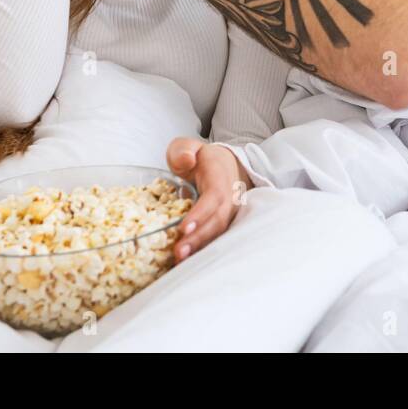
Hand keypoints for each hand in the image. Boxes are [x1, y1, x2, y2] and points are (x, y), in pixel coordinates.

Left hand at [165, 137, 252, 262]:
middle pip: (217, 221)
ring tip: (179, 260)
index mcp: (219, 178)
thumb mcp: (187, 146)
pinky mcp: (223, 224)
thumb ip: (182, 150)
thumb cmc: (202, 159)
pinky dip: (202, 250)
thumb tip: (186, 160)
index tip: (183, 227)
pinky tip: (185, 262)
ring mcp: (228, 213)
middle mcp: (229, 198)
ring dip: (200, 248)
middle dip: (198, 238)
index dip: (200, 214)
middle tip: (178, 252)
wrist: (227, 165)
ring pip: (218, 233)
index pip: (213, 197)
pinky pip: (215, 238)